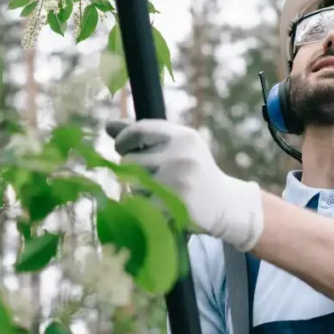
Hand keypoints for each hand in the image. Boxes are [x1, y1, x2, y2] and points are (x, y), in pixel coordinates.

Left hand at [106, 119, 263, 251]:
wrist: (225, 204)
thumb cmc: (193, 171)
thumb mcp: (175, 146)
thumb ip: (143, 135)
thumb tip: (108, 125)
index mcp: (182, 136)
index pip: (138, 130)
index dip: (123, 140)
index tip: (121, 148)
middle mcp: (181, 155)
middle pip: (130, 161)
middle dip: (131, 171)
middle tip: (148, 177)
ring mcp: (178, 181)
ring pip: (132, 185)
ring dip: (138, 191)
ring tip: (158, 193)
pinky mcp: (175, 206)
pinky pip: (140, 205)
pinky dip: (143, 208)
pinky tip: (159, 206)